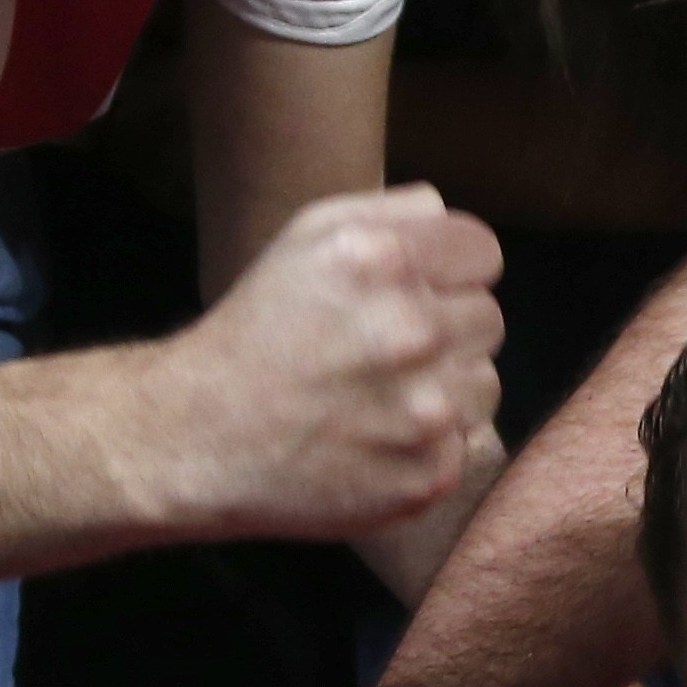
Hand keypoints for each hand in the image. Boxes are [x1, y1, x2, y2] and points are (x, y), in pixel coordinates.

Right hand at [154, 185, 504, 544]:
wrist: (199, 435)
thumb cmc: (258, 330)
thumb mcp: (305, 238)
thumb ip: (390, 211)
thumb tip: (449, 214)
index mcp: (381, 260)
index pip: (482, 254)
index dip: (451, 273)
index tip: (414, 294)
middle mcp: (408, 332)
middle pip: (488, 320)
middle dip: (446, 331)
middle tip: (381, 352)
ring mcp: (422, 410)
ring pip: (484, 385)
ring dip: (445, 389)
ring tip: (377, 396)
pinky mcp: (425, 475)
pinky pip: (464, 445)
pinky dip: (428, 446)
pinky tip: (374, 439)